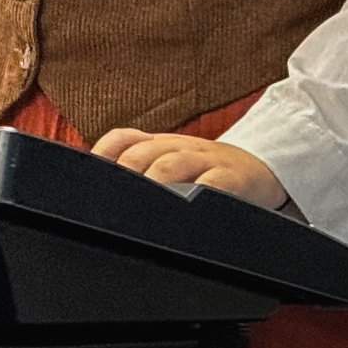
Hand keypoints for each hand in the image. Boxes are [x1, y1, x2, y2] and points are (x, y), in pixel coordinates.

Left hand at [89, 129, 287, 209]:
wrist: (259, 166)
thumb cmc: (205, 170)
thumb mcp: (168, 161)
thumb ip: (137, 169)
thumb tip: (97, 188)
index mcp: (158, 144)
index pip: (122, 139)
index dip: (102, 156)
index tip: (88, 179)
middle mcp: (176, 147)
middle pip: (140, 155)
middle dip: (122, 177)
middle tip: (109, 203)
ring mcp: (203, 160)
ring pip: (170, 165)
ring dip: (151, 183)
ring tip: (138, 207)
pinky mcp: (231, 178)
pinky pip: (214, 182)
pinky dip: (198, 193)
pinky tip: (186, 207)